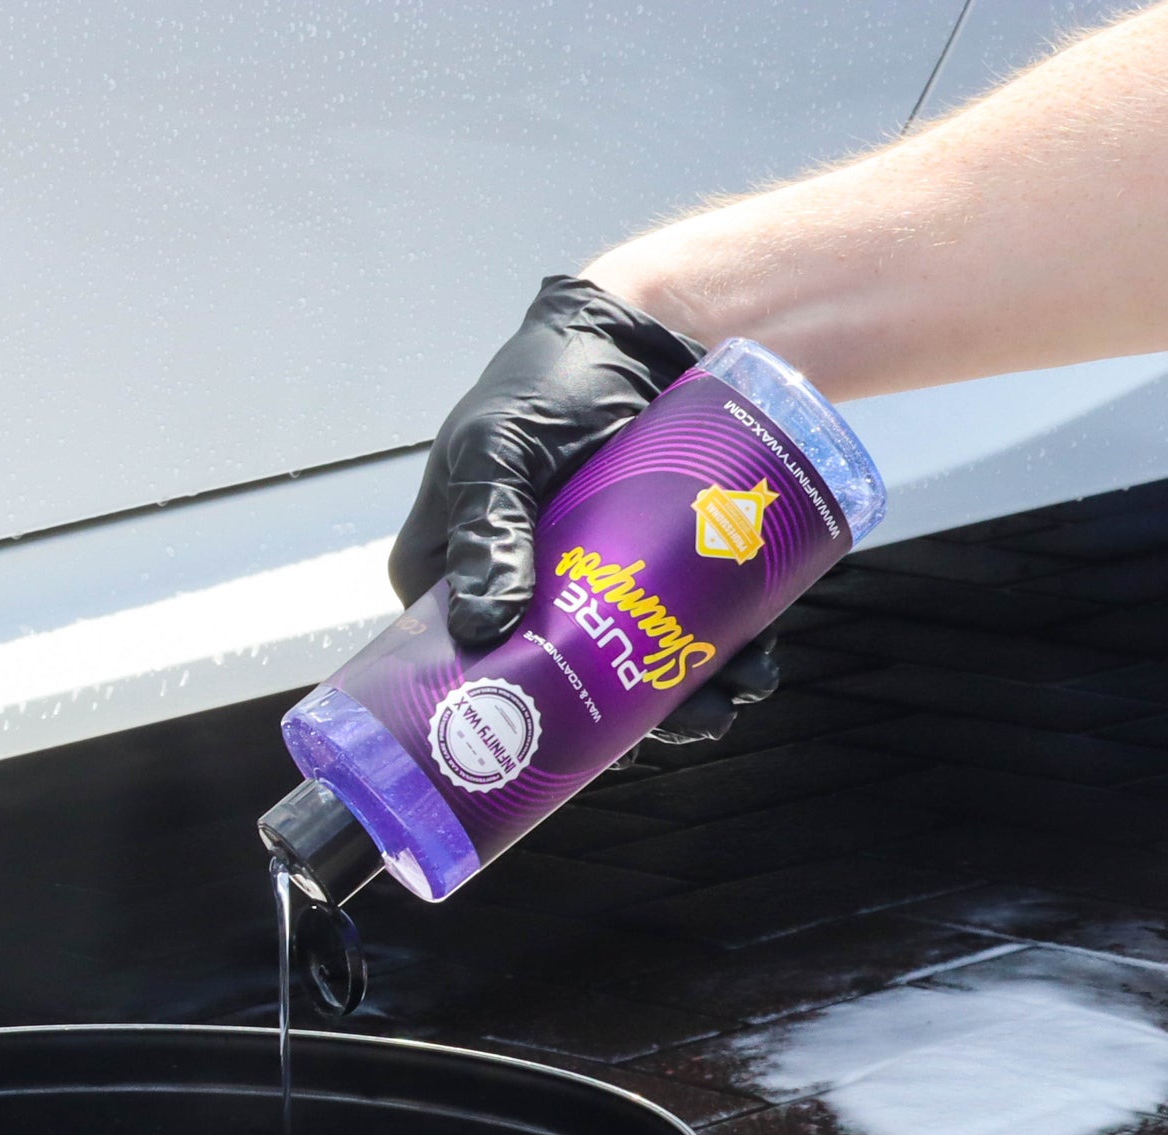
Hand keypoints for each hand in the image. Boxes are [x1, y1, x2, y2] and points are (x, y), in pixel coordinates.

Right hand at [389, 274, 778, 745]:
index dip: (503, 713)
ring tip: (734, 689)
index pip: (456, 667)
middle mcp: (515, 593)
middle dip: (619, 716)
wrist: (647, 330)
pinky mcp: (645, 579)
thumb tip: (482, 629)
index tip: (560, 739)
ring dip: (682, 695)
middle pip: (554, 684)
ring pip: (621, 670)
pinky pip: (670, 636)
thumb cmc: (548, 379)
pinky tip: (749, 661)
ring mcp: (584, 593)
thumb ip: (483, 529)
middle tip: (683, 719)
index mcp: (450, 573)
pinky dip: (713, 657)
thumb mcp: (495, 448)